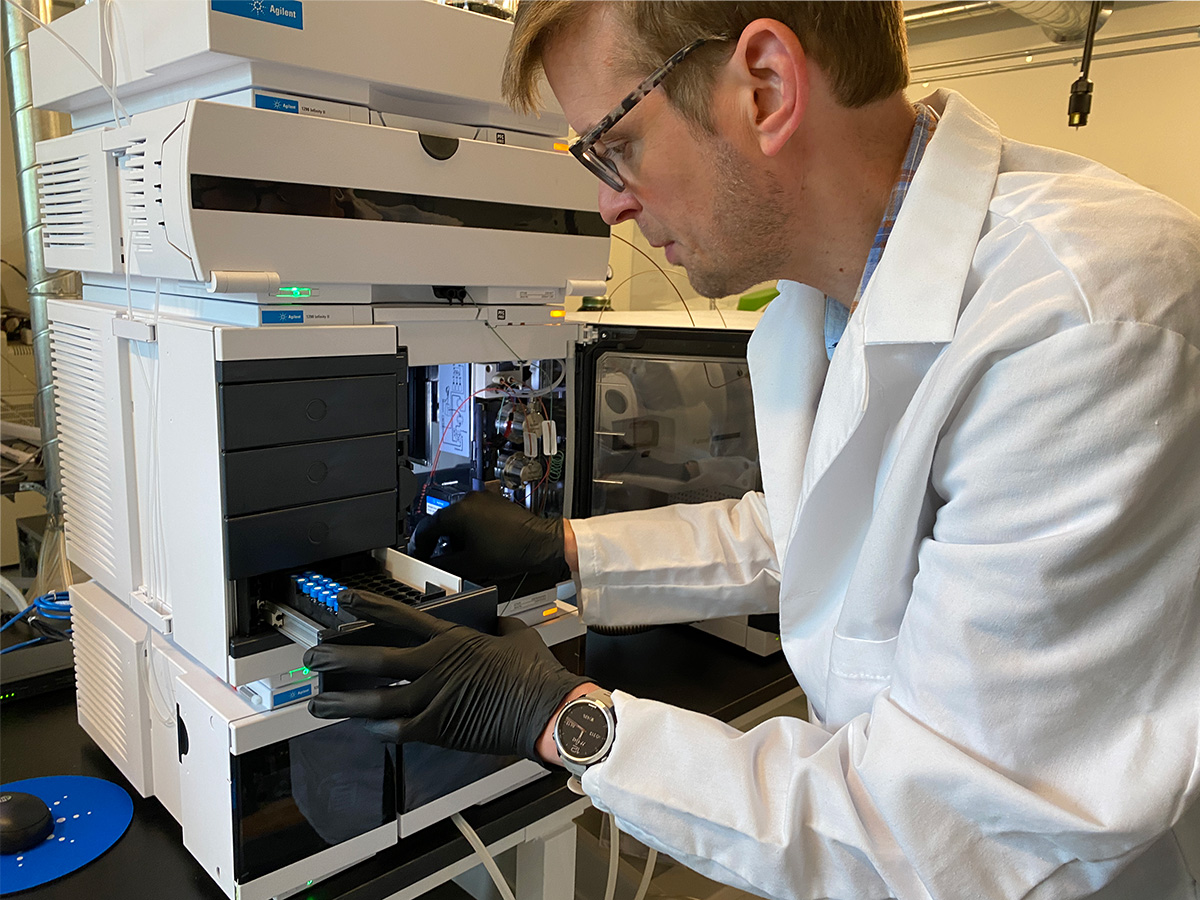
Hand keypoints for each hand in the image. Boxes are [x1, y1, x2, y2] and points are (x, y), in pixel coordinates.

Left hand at [304, 589, 588, 761]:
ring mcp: (434, 700)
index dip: (370, 608)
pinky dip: (374, 728)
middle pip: (376, 661)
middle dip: (339, 658)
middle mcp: (435, 667)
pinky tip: (360, 725)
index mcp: (452, 640)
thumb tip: (491, 625)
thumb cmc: (534, 673)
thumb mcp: (513, 636)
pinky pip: (396, 729)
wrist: (546, 711)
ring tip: (318, 702)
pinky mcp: (438, 729)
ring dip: (343, 701)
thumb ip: (493, 628)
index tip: (345, 601)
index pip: (400, 619)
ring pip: (376, 701)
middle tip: (314, 657)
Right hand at [407, 490, 567, 583]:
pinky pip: (475, 516)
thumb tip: (434, 564)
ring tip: (467, 555)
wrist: (539, 543)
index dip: (421, 546)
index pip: (428, 528)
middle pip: (444, 523)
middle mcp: (469, 500)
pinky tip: (480, 546)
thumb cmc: (511, 550)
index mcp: (458, 511)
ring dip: (458, 537)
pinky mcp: (496, 503)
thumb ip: (444, 564)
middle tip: (444, 559)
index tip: (420, 555)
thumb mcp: (470, 564)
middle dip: (443, 543)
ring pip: (460, 519)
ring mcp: (484, 499)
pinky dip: (472, 530)